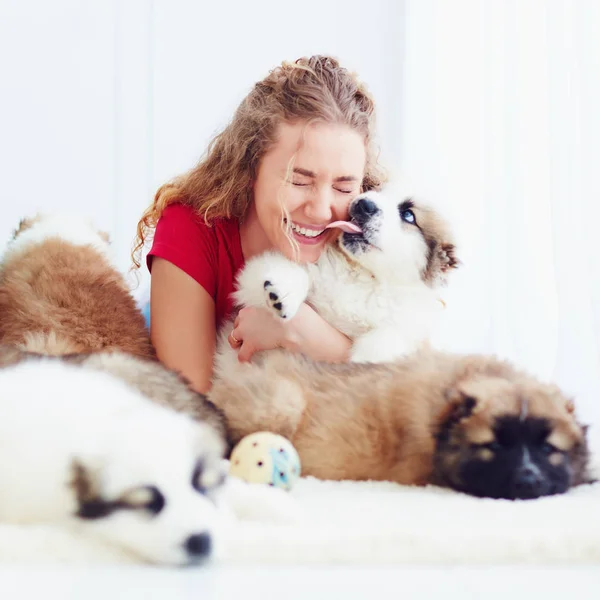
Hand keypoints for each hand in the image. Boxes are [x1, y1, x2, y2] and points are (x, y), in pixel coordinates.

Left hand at [229, 303, 351, 363]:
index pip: (242, 315)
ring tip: (242, 347)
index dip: (248, 320)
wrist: (293, 322)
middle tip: (251, 335)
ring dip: (237, 343)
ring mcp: (245, 333)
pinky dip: (244, 358)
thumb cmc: (290, 309)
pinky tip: (247, 360)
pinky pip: (242, 355)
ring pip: (233, 339)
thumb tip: (278, 296)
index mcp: (249, 307)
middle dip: (242, 330)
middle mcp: (243, 319)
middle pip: (236, 325)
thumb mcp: (278, 300)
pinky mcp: (251, 345)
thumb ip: (272, 301)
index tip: (255, 323)